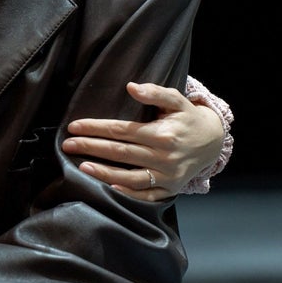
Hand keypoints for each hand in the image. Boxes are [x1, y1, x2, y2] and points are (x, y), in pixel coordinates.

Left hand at [63, 81, 225, 199]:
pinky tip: (108, 187)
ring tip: (81, 166)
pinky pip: (145, 195)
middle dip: (91, 148)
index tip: (74, 126)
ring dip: (103, 172)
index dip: (96, 128)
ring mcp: (167, 176)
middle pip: (120, 152)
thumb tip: (131, 87)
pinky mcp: (169, 188)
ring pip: (129, 177)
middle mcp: (164, 157)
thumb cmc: (189, 118)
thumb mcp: (177, 100)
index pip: (121, 131)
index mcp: (163, 134)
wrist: (214, 142)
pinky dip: (127, 193)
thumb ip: (155, 92)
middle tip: (67, 144)